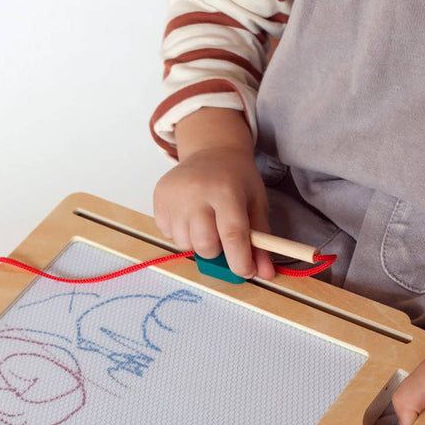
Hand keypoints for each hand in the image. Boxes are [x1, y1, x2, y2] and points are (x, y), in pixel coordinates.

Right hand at [153, 108, 275, 280]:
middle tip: (224, 237)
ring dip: (199, 243)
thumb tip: (265, 274)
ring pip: (185, 244)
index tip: (246, 272)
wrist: (211, 151)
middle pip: (205, 245)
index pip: (232, 236)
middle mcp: (196, 192)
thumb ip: (261, 240)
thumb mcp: (257, 204)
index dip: (240, 261)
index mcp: (226, 191)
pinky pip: (168, 234)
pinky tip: (191, 216)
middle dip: (218, 251)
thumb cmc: (237, 179)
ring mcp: (174, 195)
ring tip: (207, 223)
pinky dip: (182, 234)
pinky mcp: (159, 198)